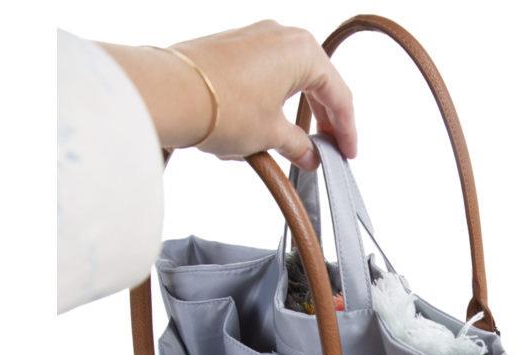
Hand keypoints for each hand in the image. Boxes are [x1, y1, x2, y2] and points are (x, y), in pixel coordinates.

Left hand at [103, 21, 355, 169]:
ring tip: (295, 143)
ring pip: (288, 79)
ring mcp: (254, 38)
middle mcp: (281, 35)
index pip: (338, 95)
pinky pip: (263, 77)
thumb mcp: (271, 135)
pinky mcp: (231, 48)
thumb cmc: (222, 106)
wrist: (170, 93)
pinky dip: (271, 102)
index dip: (345, 130)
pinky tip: (266, 128)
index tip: (347, 153)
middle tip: (327, 149)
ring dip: (295, 111)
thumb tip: (309, 155)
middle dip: (322, 119)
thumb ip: (298, 146)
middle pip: (315, 83)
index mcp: (303, 51)